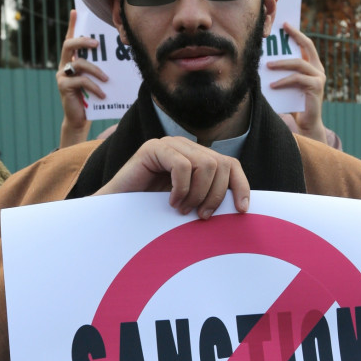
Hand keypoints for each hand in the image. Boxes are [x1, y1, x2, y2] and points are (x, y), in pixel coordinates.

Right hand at [57, 10, 108, 147]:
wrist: (80, 119)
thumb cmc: (90, 97)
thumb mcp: (95, 79)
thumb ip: (98, 67)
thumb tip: (115, 56)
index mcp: (71, 60)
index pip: (70, 39)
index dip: (72, 25)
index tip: (75, 11)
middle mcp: (63, 65)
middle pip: (69, 45)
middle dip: (83, 41)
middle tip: (97, 44)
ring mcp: (62, 75)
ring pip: (79, 64)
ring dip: (96, 70)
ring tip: (107, 79)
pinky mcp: (63, 87)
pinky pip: (81, 81)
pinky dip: (94, 87)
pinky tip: (102, 94)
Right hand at [96, 137, 249, 219]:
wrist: (118, 211)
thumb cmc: (154, 211)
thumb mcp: (190, 204)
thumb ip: (210, 197)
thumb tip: (241, 207)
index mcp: (198, 157)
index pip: (230, 164)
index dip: (240, 185)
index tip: (242, 209)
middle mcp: (186, 146)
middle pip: (221, 164)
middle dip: (215, 195)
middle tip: (201, 216)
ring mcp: (170, 144)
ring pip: (205, 164)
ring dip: (197, 194)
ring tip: (183, 209)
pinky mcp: (153, 148)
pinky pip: (183, 166)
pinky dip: (181, 189)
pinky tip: (171, 202)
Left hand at [266, 22, 328, 142]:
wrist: (307, 124)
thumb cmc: (296, 104)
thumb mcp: (290, 84)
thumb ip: (286, 72)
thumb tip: (267, 60)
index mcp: (314, 66)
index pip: (307, 45)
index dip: (297, 33)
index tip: (285, 24)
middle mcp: (319, 70)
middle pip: (307, 47)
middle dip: (294, 37)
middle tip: (280, 32)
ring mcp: (319, 78)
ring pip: (299, 64)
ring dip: (281, 63)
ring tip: (267, 65)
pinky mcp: (316, 87)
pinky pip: (297, 79)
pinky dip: (283, 81)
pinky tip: (273, 85)